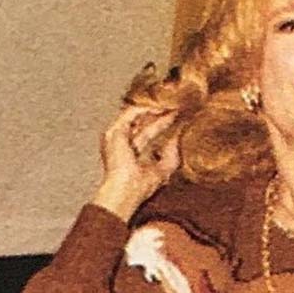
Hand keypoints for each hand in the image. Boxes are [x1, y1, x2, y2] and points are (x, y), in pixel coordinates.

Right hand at [92, 104, 180, 221]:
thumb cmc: (140, 187)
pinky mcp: (115, 131)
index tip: (178, 115)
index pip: (147, 131)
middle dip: (159, 112)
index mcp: (130, 151)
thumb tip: (178, 139)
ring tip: (171, 101)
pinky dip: (147, 108)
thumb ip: (171, 155)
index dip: (162, 123)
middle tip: (176, 103)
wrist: (126, 191)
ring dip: (154, 107)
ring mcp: (116, 135)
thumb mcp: (163, 169)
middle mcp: (121, 141)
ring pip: (136, 114)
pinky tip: (161, 106)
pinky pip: (131, 113)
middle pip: (142, 121)